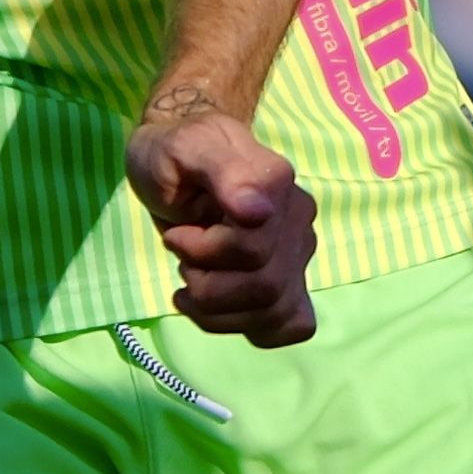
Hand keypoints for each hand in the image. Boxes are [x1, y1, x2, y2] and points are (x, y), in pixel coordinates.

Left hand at [130, 105, 317, 342]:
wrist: (176, 159)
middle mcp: (298, 218)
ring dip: (219, 310)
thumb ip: (222, 170)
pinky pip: (290, 323)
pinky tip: (218, 310)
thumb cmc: (174, 153)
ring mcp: (298, 251)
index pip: (254, 247)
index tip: (175, 234)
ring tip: (191, 284)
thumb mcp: (184, 148)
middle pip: (266, 286)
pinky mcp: (289, 278)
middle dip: (209, 285)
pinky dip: (251, 326)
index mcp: (276, 183)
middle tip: (181, 258)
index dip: (206, 251)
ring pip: (274, 310)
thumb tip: (258, 212)